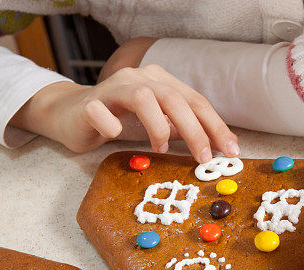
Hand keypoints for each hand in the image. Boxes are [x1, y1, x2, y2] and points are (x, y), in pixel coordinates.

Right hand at [10, 64, 237, 160]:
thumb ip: (182, 130)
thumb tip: (216, 146)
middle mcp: (140, 78)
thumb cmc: (120, 120)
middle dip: (195, 130)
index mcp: (160, 81)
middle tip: (204, 157)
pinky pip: (101, 112)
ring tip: (161, 149)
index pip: (196, 101)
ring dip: (158, 127)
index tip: (231, 151)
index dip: (216, 126)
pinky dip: (112, 125)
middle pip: (175, 99)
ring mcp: (113, 88)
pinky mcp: (89, 103)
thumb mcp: (158, 125)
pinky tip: (116, 135)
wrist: (71, 114)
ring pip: (144, 99)